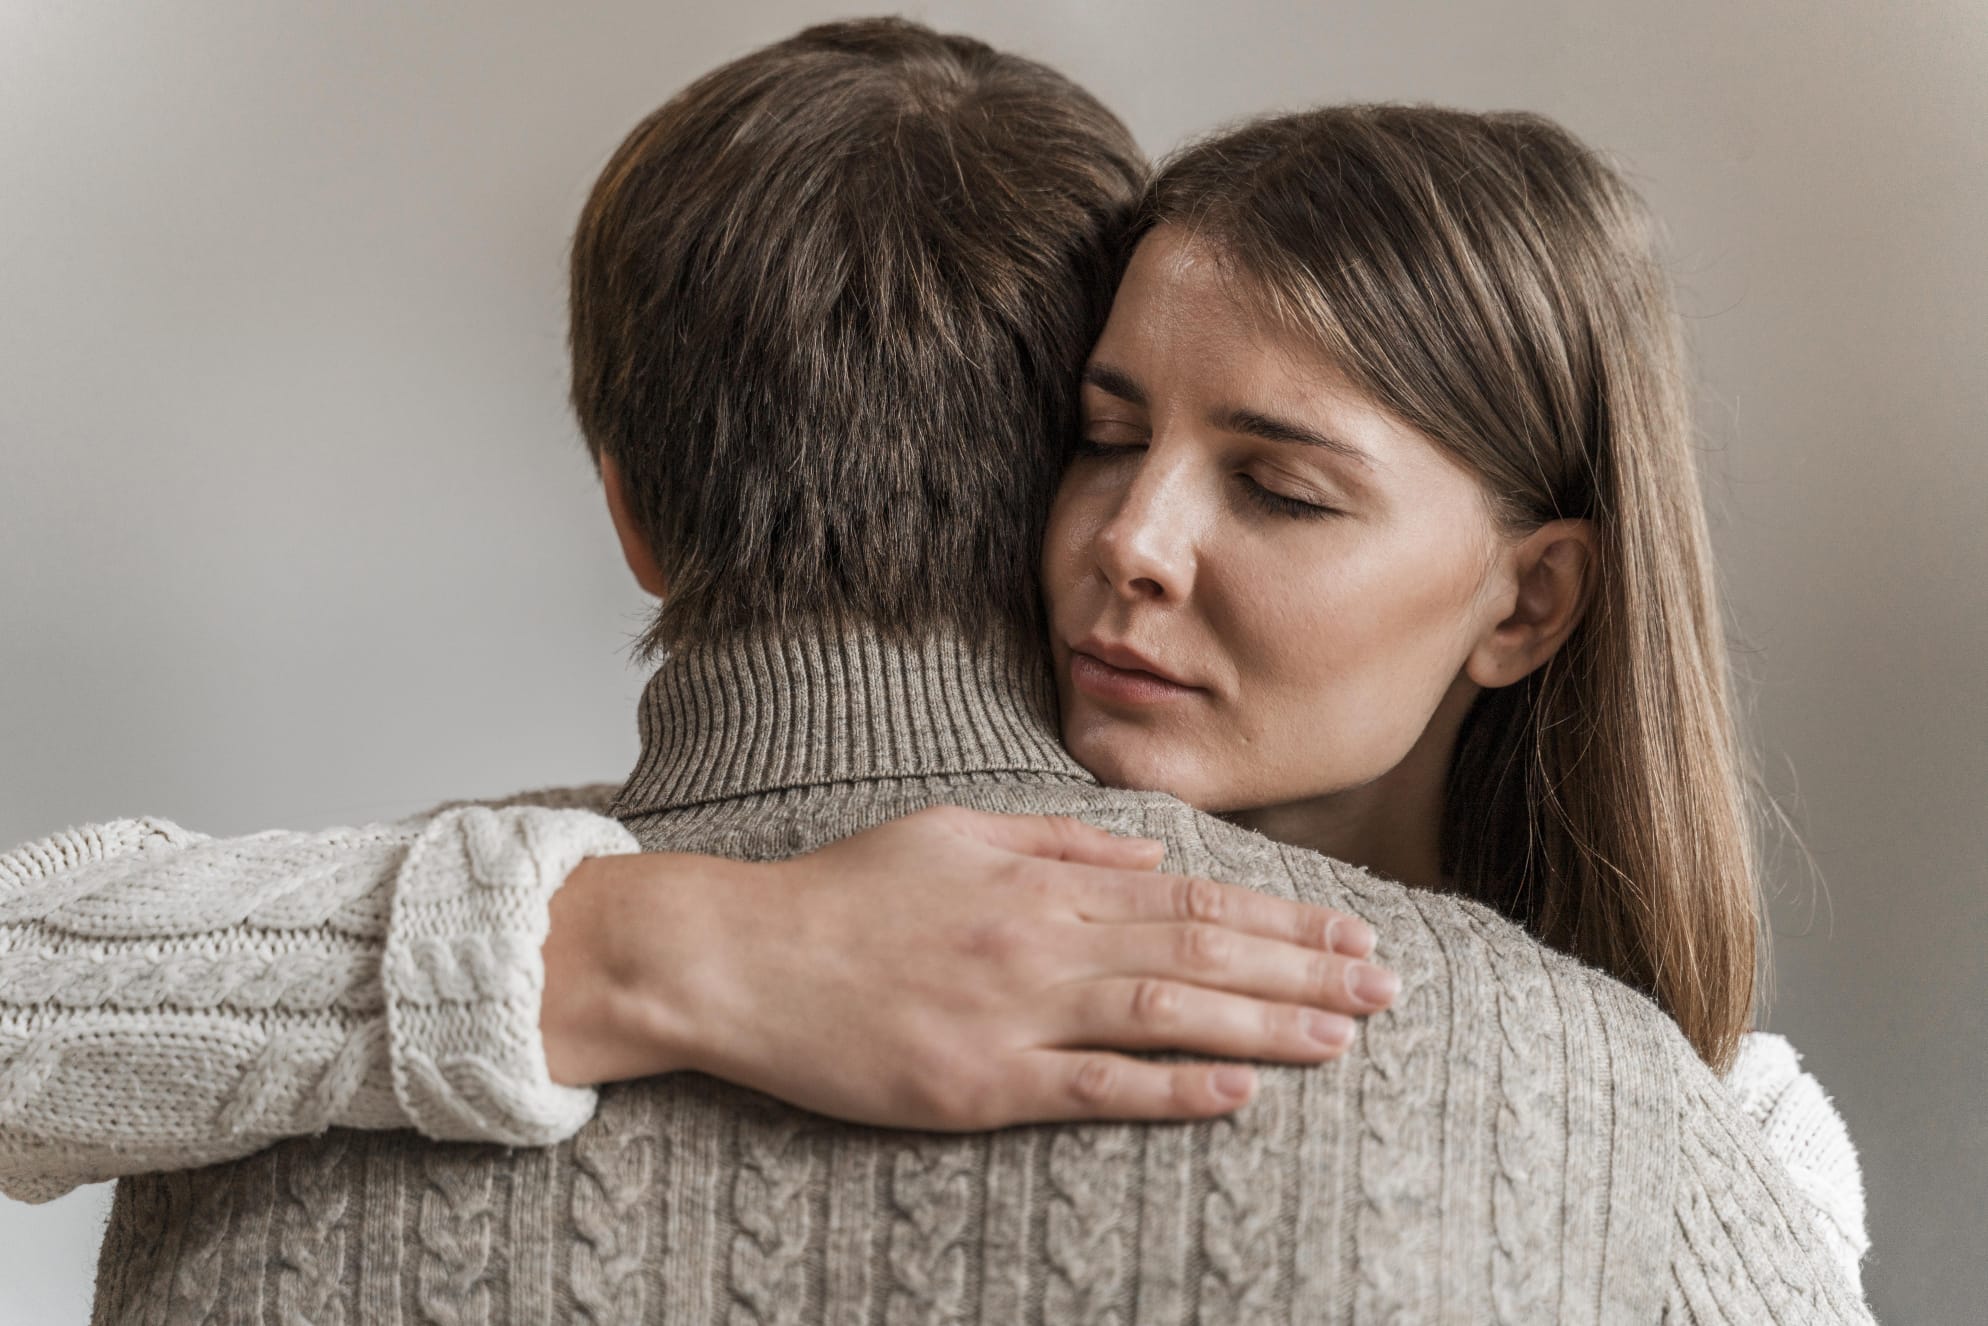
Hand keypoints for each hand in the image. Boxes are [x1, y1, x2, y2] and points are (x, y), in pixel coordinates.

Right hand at [541, 805, 1395, 1128]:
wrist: (740, 956)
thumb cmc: (845, 893)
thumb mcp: (954, 832)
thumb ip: (1059, 840)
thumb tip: (1150, 853)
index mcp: (1042, 880)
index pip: (1192, 899)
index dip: (1281, 920)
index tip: (1351, 935)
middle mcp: (1043, 940)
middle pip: (1200, 952)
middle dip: (1303, 971)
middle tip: (1386, 989)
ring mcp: (1013, 1013)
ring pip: (1166, 1012)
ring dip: (1265, 1023)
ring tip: (1345, 1036)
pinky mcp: (977, 1083)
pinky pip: (1094, 1086)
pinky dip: (1172, 1086)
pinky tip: (1240, 1090)